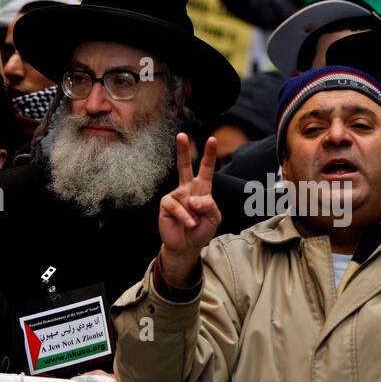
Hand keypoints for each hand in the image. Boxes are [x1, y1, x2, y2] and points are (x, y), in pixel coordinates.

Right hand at [158, 134, 220, 283]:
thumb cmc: (201, 230)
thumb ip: (209, 206)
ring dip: (193, 212)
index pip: (206, 169)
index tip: (212, 139)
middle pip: (184, 166)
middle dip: (182, 150)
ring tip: (195, 223)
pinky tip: (189, 224)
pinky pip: (176, 206)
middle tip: (181, 135)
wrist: (187, 246)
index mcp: (202, 189)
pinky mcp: (166, 205)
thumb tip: (193, 198)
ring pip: (184, 194)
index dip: (209, 155)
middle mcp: (187, 189)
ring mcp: (176, 196)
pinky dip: (185, 216)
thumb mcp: (214, 218)